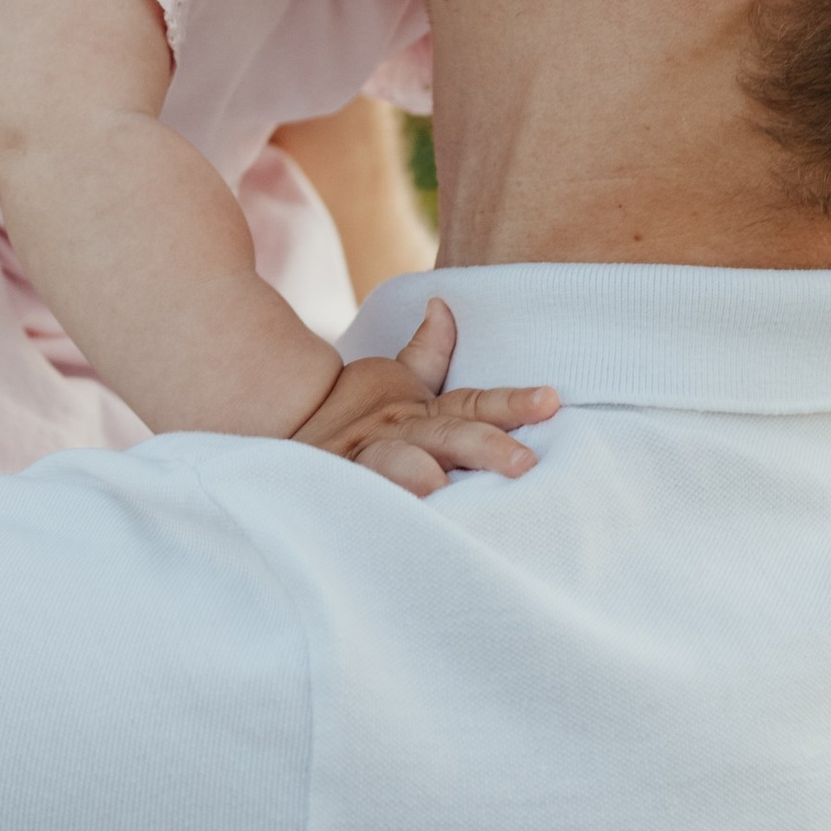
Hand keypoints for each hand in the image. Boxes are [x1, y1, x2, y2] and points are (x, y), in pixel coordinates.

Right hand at [293, 301, 558, 498]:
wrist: (280, 428)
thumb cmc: (351, 414)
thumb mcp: (392, 384)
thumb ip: (426, 355)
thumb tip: (443, 306)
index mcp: (421, 409)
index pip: (475, 402)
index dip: (512, 402)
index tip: (550, 400)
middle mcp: (399, 431)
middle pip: (448, 435)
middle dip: (485, 446)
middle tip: (523, 463)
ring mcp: (368, 458)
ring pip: (396, 464)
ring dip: (417, 474)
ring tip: (440, 489)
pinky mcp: (340, 485)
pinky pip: (359, 497)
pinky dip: (375, 506)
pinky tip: (396, 524)